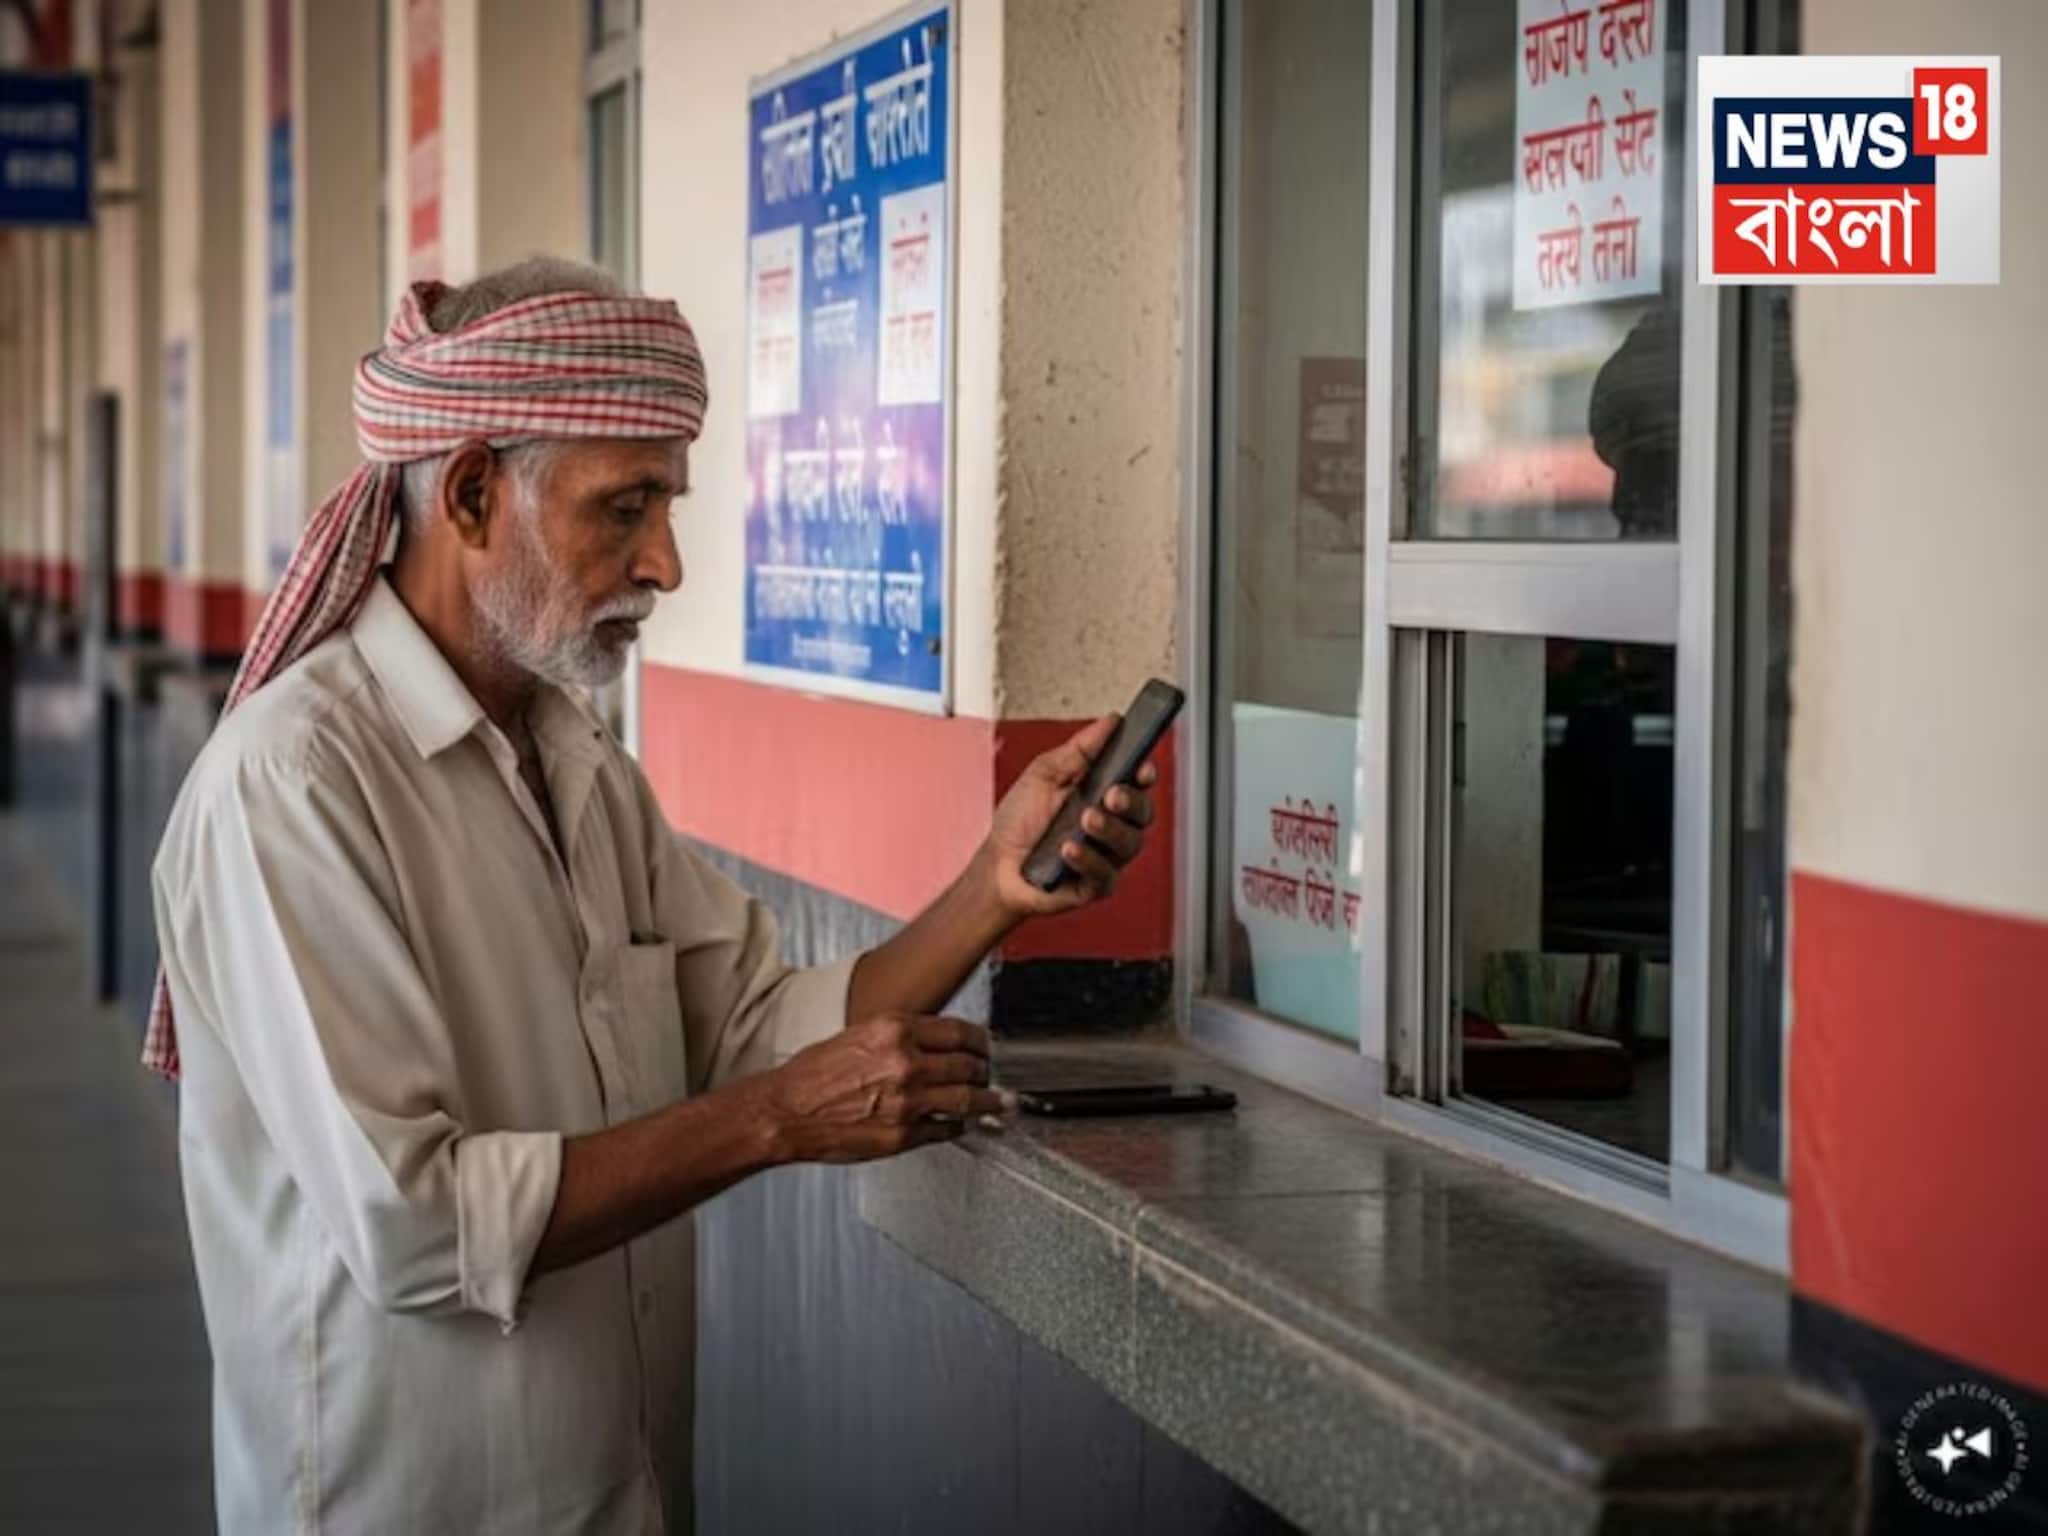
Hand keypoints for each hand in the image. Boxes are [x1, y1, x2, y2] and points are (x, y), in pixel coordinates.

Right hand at [756, 1013, 1013, 1163]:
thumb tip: (935, 1044)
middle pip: (970, 1065)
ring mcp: (908, 1101)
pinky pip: (946, 1129)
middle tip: (990, 1074)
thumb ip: (899, 1038)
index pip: (960, 1031)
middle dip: (986, 1071)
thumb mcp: (859, 1035)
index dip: (981, 1041)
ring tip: (996, 1103)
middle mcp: (906, 1062)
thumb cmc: (813, 1075)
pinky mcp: (903, 1135)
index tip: (986, 1046)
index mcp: (895, 1030)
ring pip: (968, 1099)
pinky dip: (958, 1126)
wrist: (785, 1111)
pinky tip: (961, 1124)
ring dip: (988, 1102)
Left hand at [981, 714, 1159, 919]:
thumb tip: (1111, 722)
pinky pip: (1105, 873)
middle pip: (1143, 812)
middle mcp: (1112, 825)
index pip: (1138, 781)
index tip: (1141, 767)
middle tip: (1111, 794)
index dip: (1145, 773)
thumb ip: (1080, 749)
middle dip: (1130, 801)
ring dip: (1108, 829)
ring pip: (1129, 843)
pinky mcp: (1097, 884)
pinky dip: (1087, 859)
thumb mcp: (1044, 774)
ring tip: (1084, 820)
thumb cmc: (1019, 822)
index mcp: (1102, 794)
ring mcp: (1107, 855)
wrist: (996, 866)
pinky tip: (1067, 850)